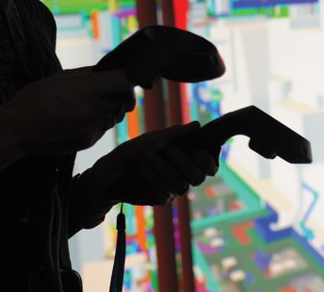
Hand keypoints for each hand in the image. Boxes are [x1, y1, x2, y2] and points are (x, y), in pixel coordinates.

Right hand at [2, 66, 136, 155]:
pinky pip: (103, 128)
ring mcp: (93, 127)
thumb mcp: (60, 76)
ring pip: (115, 115)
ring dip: (109, 109)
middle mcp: (95, 109)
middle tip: (108, 90)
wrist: (17, 130)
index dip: (132, 76)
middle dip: (120, 94)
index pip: (126, 80)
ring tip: (87, 104)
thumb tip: (107, 70)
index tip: (129, 75)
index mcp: (88, 88)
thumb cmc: (35, 98)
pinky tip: (78, 118)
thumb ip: (88, 73)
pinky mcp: (89, 141)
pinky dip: (97, 122)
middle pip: (124, 100)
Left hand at [81, 122, 219, 207]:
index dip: (208, 161)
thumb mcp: (154, 138)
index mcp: (187, 159)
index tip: (199, 151)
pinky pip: (165, 191)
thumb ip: (176, 134)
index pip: (209, 166)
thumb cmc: (137, 150)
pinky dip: (153, 176)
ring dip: (162, 167)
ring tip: (146, 156)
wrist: (115, 168)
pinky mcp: (161, 198)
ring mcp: (174, 188)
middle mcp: (184, 175)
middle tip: (170, 151)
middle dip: (185, 163)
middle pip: (198, 177)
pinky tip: (143, 167)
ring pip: (179, 183)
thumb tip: (197, 125)